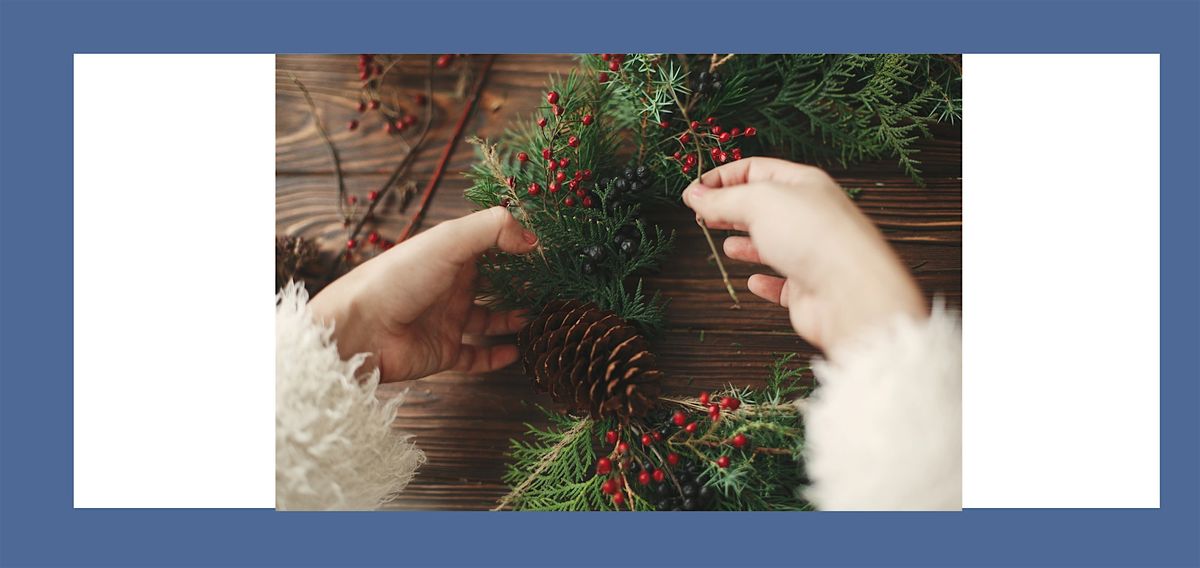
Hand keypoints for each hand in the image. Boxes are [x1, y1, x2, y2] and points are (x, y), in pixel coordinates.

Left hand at [308, 207, 538, 381]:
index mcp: (450, 256)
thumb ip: (493, 229)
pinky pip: (477, 356)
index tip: (547, 250)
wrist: (360, 329)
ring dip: (514, 319)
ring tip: (542, 317)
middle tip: (553, 288)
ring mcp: (447, 320)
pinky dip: (498, 356)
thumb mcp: (448, 240)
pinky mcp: (444, 352)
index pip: (490, 246)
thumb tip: (534, 239)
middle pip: (493, 284)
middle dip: (521, 286)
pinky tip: (517, 350)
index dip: (516, 246)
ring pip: (489, 321)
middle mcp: (451, 287)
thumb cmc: (397, 278)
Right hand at [683, 157, 924, 353]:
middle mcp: (810, 215)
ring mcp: (811, 252)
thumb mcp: (758, 202)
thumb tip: (695, 194)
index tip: (693, 191)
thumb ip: (723, 199)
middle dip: (730, 208)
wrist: (850, 291)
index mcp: (803, 183)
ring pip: (773, 243)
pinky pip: (783, 283)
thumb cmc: (813, 236)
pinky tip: (753, 281)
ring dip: (748, 243)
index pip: (756, 170)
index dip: (722, 177)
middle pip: (763, 205)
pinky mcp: (809, 288)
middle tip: (701, 215)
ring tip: (726, 244)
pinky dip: (766, 281)